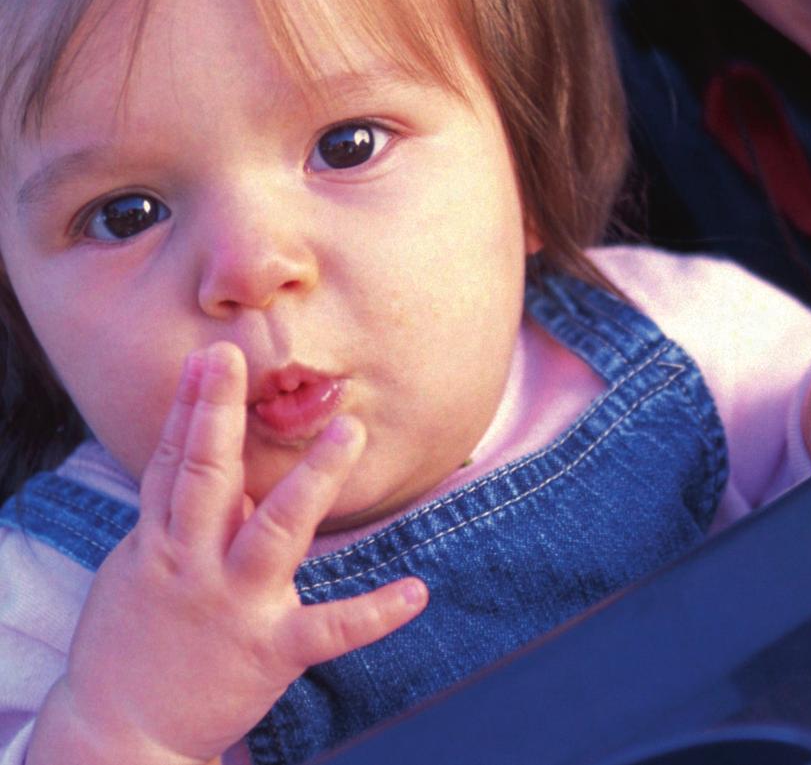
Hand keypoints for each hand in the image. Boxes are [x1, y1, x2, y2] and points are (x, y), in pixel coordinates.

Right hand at [29, 342, 427, 764]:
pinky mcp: (269, 650)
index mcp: (159, 541)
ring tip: (349, 431)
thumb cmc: (133, 637)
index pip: (174, 461)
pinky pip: (328, 629)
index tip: (207, 357)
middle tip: (235, 358)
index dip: (190, 406)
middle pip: (207, 478)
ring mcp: (234, 605)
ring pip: (275, 532)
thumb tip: (220, 466)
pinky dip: (375, 613)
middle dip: (218, 415)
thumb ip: (180, 514)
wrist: (120, 736)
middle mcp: (193, 564)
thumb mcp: (142, 566)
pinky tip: (417, 590)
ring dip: (312, 480)